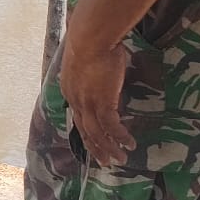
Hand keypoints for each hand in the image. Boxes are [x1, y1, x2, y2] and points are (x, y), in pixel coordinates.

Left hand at [58, 30, 135, 165]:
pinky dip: (120, 137)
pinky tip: (129, 144)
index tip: (93, 140)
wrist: (90, 38)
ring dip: (109, 148)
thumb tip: (107, 61)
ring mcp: (87, 103)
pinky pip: (111, 127)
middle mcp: (75, 100)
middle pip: (84, 130)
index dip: (86, 129)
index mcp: (69, 90)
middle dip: (95, 147)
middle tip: (104, 160)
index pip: (78, 115)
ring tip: (120, 159)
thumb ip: (95, 67)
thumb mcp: (89, 58)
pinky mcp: (102, 103)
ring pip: (96, 133)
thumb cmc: (92, 40)